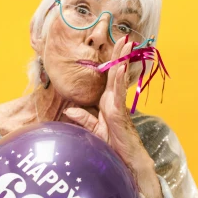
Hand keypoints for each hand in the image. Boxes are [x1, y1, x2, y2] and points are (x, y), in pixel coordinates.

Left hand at [63, 36, 160, 197]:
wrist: (125, 159)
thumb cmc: (112, 146)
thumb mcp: (93, 131)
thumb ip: (83, 119)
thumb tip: (70, 109)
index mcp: (107, 102)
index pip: (108, 78)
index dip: (111, 62)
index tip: (113, 47)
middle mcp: (114, 100)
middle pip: (115, 73)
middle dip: (119, 55)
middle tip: (123, 38)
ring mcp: (117, 104)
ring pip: (119, 78)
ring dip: (122, 61)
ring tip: (126, 45)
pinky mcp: (119, 111)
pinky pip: (119, 92)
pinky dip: (120, 79)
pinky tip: (120, 68)